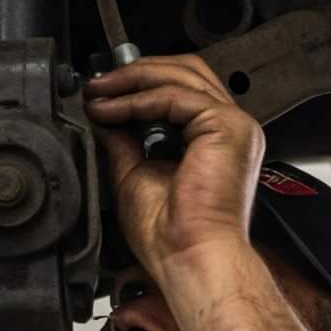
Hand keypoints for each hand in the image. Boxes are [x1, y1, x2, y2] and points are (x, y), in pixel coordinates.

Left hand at [82, 55, 263, 277]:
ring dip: (132, 80)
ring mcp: (233, 124)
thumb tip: (106, 116)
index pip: (182, 90)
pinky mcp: (226, 125)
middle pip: (186, 72)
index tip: (102, 93)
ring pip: (182, 75)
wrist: (189, 258)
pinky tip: (112, 108)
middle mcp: (230, 128)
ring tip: (98, 92)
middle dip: (136, 72)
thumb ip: (125, 142)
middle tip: (97, 84)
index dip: (140, 84)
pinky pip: (176, 95)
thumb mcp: (134, 175)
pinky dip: (139, 98)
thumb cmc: (172, 235)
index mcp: (215, 141)